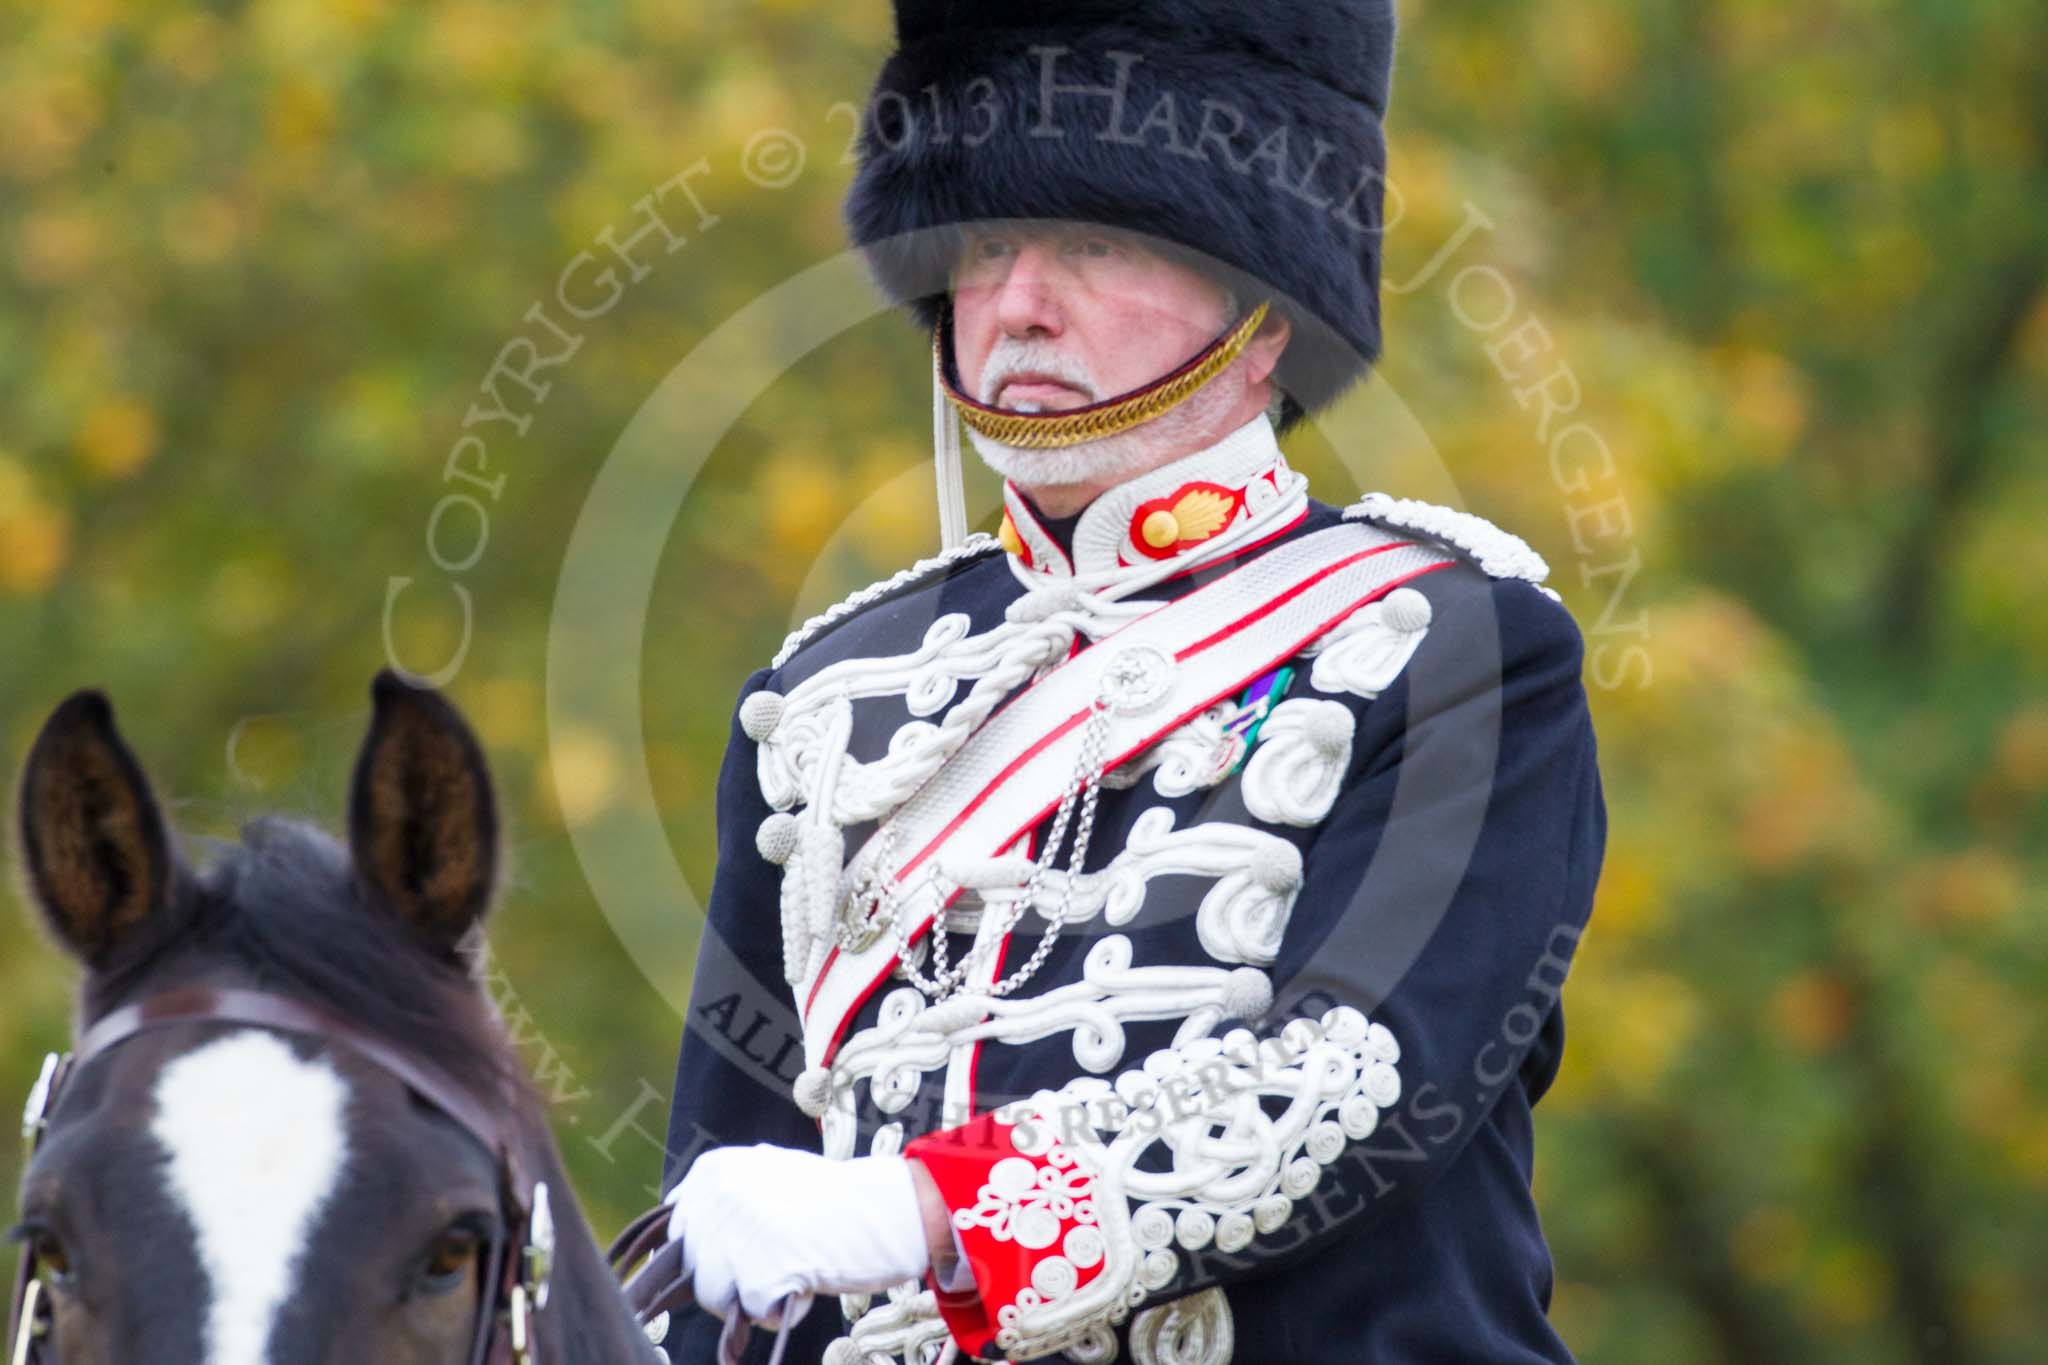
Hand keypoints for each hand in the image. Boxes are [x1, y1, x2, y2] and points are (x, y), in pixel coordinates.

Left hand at [662, 1145, 932, 1324]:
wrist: (887, 1209)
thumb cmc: (834, 1195)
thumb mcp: (769, 1169)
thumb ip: (723, 1189)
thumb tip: (676, 1209)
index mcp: (715, 1169)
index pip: (676, 1232)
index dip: (710, 1253)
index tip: (743, 1253)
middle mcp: (718, 1195)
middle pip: (693, 1267)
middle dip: (729, 1277)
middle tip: (776, 1262)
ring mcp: (737, 1233)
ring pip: (712, 1294)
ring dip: (750, 1296)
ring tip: (790, 1272)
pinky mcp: (758, 1271)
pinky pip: (751, 1312)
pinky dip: (779, 1310)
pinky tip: (805, 1283)